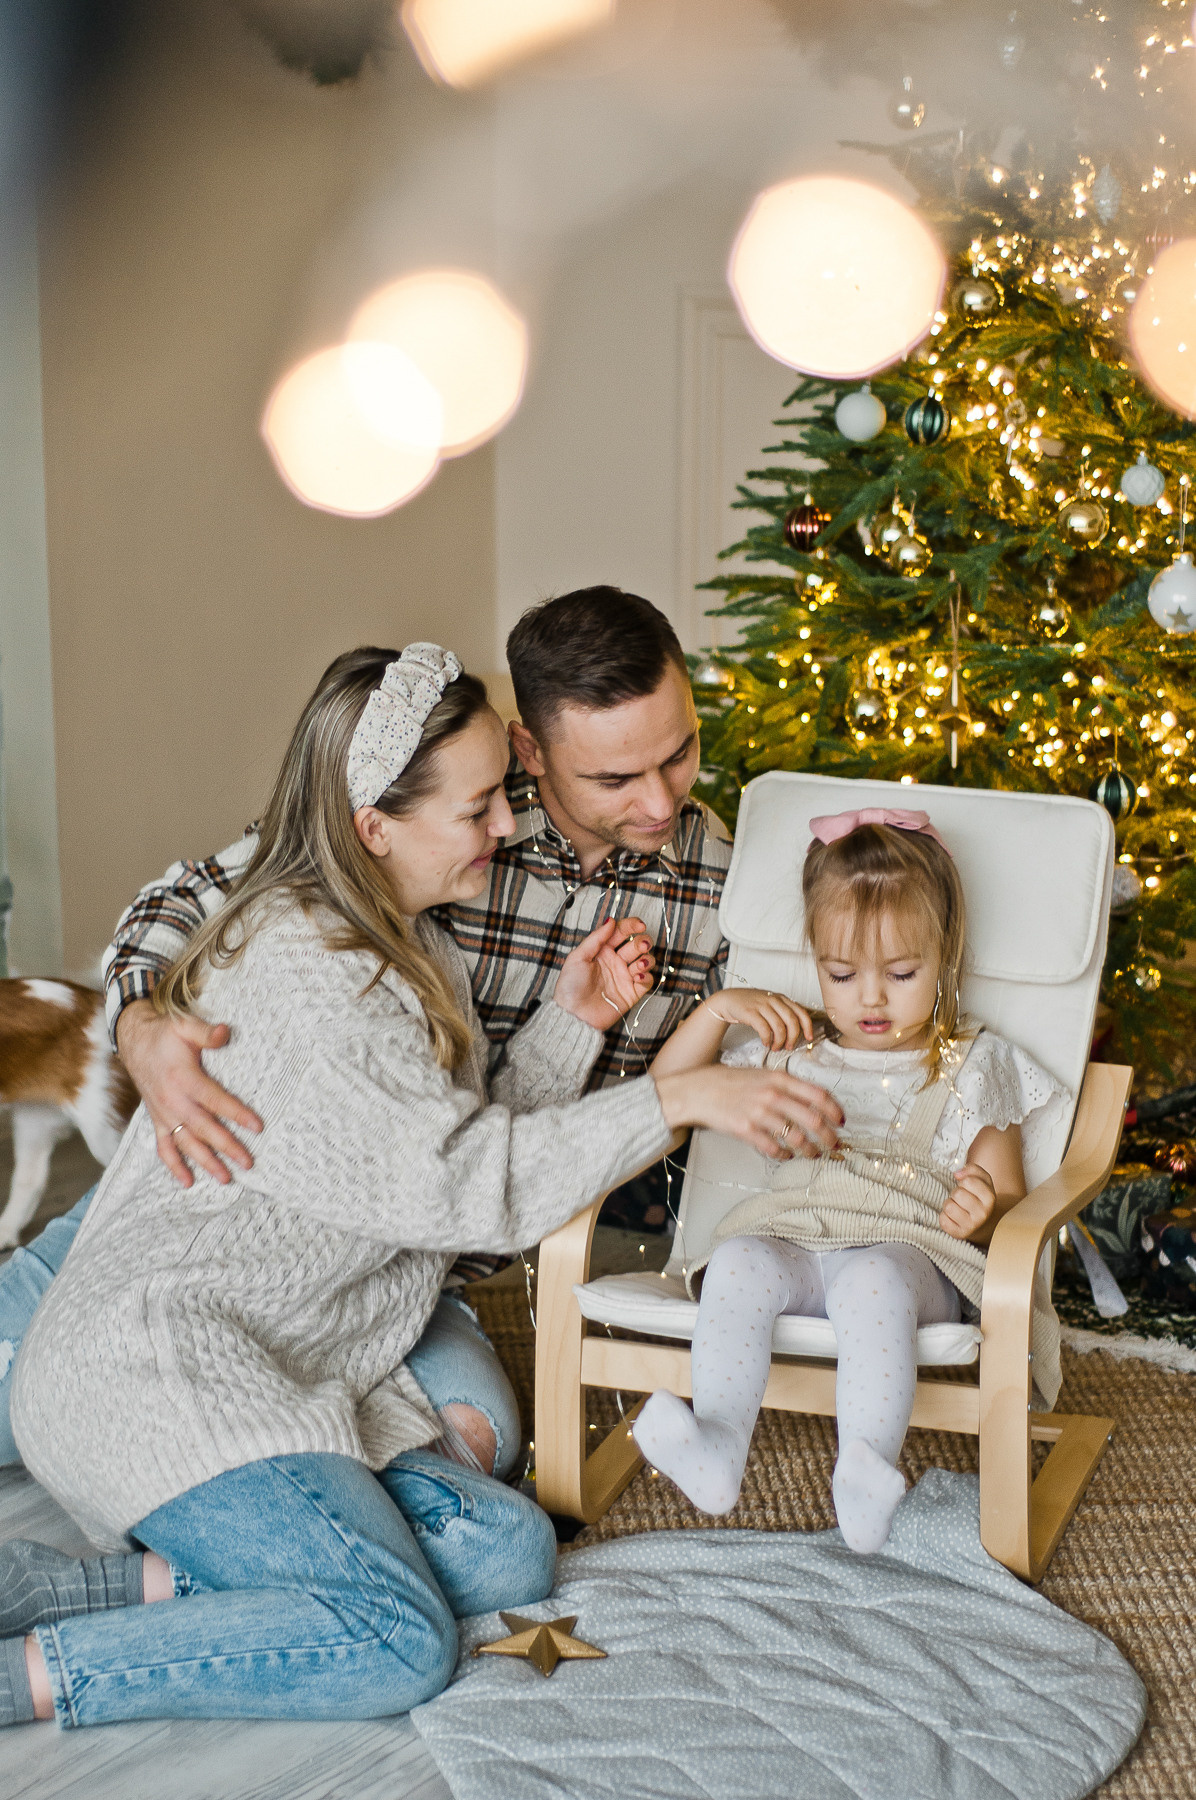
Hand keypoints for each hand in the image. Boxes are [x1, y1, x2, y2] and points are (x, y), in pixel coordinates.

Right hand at [116, 998, 262, 1187]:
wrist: (134, 1041)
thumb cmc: (165, 1035)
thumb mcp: (185, 1027)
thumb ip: (206, 1033)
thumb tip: (225, 1032)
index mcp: (183, 1079)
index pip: (214, 1100)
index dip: (236, 1113)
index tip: (257, 1126)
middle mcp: (172, 1101)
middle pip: (203, 1128)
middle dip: (227, 1146)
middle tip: (248, 1162)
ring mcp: (164, 1114)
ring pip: (186, 1143)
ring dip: (205, 1162)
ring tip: (225, 1178)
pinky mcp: (158, 1120)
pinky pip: (164, 1148)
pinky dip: (174, 1166)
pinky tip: (188, 1182)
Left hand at [553, 917, 654, 1030]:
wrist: (573, 1014)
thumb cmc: (571, 986)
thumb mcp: (578, 957)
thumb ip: (596, 938)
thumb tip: (611, 920)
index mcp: (603, 950)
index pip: (622, 932)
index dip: (632, 926)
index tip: (639, 925)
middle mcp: (616, 961)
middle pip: (637, 944)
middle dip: (643, 942)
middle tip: (641, 946)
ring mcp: (625, 977)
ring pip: (646, 960)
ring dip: (647, 959)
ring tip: (638, 965)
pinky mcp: (632, 992)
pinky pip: (647, 980)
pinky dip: (646, 976)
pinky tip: (637, 977)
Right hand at [653, 1065, 841, 1160]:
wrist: (698, 1090)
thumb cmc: (729, 1082)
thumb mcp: (761, 1074)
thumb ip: (786, 1085)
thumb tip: (812, 1101)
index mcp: (779, 1079)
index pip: (818, 1095)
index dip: (835, 1111)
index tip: (841, 1122)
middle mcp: (773, 1095)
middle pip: (813, 1120)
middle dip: (830, 1137)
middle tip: (835, 1146)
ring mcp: (759, 1114)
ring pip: (797, 1138)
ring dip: (811, 1150)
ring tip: (814, 1155)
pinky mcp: (746, 1130)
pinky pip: (774, 1148)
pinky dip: (785, 1155)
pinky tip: (787, 1155)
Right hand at [702, 987, 812, 1052]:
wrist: (729, 1000)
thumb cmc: (752, 1005)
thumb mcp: (771, 1005)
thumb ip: (783, 1014)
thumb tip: (798, 1032)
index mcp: (782, 999)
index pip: (801, 1012)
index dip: (807, 1027)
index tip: (809, 1038)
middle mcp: (774, 1000)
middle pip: (792, 1021)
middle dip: (793, 1037)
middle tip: (789, 1047)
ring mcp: (762, 1005)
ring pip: (779, 1027)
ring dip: (779, 1041)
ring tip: (775, 1047)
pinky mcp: (751, 1012)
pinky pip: (764, 1029)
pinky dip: (767, 1039)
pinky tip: (766, 1043)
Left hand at [940, 1163, 997, 1240]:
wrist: (982, 1223)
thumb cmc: (978, 1197)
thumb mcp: (982, 1180)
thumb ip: (972, 1169)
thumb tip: (957, 1174)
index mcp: (990, 1198)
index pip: (968, 1181)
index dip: (964, 1181)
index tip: (968, 1187)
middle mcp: (983, 1213)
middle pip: (958, 1194)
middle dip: (956, 1193)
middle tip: (962, 1198)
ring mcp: (972, 1226)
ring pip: (949, 1207)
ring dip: (949, 1204)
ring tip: (958, 1207)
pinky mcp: (959, 1234)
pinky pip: (943, 1220)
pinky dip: (945, 1216)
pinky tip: (954, 1217)